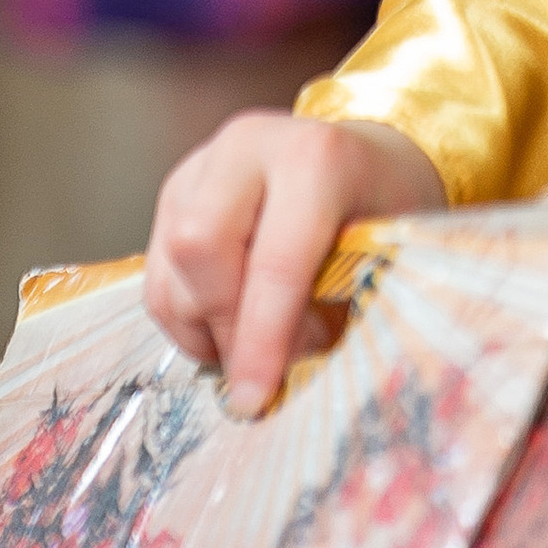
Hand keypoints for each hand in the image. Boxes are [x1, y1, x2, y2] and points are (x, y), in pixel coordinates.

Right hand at [144, 112, 445, 418]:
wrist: (369, 151)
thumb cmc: (386, 205)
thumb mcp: (389, 249)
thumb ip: (341, 302)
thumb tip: (290, 375)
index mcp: (314, 156)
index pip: (275, 259)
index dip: (263, 338)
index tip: (255, 399)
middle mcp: (247, 147)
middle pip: (199, 249)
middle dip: (226, 328)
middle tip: (264, 369)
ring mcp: (202, 166)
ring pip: (168, 270)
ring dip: (204, 332)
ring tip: (256, 346)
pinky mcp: (174, 191)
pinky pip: (157, 277)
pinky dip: (187, 322)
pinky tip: (230, 328)